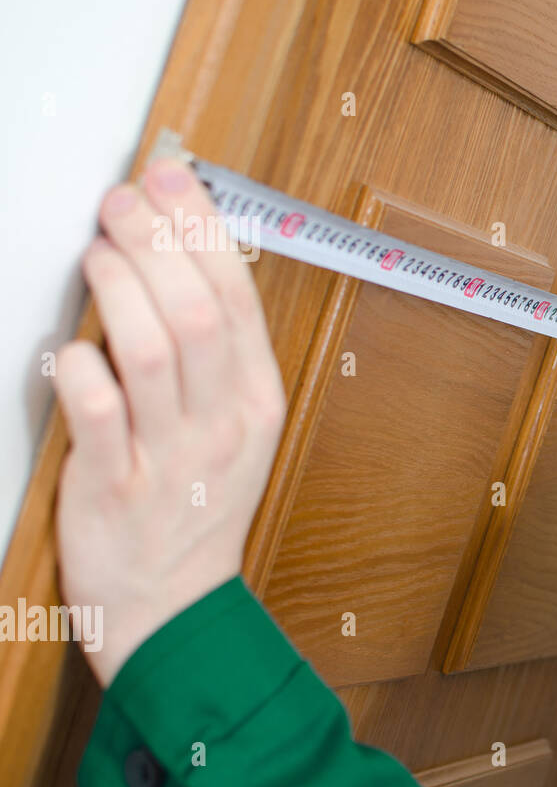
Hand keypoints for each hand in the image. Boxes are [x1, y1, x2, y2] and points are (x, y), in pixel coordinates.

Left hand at [52, 154, 286, 688]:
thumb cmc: (196, 506)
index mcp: (256, 402)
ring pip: (152, 354)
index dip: (202, 231)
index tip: (171, 180)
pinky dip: (80, 369)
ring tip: (96, 252)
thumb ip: (212, 356)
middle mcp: (220, 425)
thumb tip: (173, 262)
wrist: (175, 606)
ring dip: (120, 289)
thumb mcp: (232, 429)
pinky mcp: (112, 488)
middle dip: (158, 244)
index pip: (237, 300)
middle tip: (122, 200)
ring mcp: (170, 457)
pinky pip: (97, 415)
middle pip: (195, 316)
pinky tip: (69, 346)